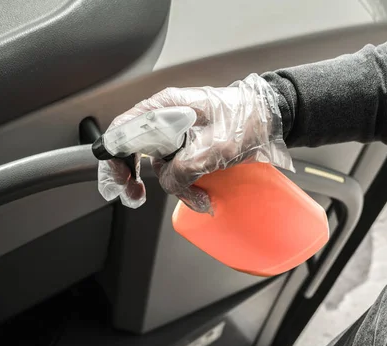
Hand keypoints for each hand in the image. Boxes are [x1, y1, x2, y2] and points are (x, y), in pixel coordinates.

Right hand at [97, 73, 292, 211]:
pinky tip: (201, 196)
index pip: (123, 129)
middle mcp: (166, 117)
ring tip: (198, 198)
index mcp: (165, 107)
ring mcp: (178, 132)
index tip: (121, 181)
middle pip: (134, 148)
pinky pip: (178, 169)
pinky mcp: (190, 146)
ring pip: (160, 165)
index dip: (114, 157)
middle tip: (135, 195)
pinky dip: (187, 185)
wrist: (272, 118)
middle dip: (134, 176)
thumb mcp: (215, 146)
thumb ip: (184, 167)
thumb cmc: (248, 119)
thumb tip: (169, 183)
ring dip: (176, 187)